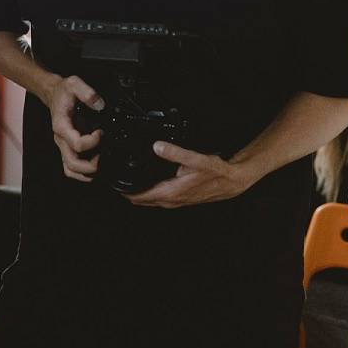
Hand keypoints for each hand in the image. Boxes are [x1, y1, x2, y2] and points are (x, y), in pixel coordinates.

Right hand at [46, 74, 103, 182]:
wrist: (53, 94)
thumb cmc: (63, 91)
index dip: (93, 142)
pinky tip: (95, 165)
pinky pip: (71, 168)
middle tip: (104, 154)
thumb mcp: (74, 83)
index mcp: (61, 126)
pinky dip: (83, 172)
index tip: (101, 132)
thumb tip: (100, 105)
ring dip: (87, 172)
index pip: (77, 144)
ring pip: (71, 170)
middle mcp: (60, 139)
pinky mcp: (67, 148)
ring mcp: (63, 146)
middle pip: (73, 164)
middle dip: (92, 164)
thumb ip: (87, 93)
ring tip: (100, 161)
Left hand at [125, 143, 258, 207]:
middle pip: (145, 201)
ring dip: (141, 196)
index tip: (114, 186)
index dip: (127, 192)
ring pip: (153, 201)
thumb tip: (157, 146)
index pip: (143, 196)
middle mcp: (173, 200)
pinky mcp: (182, 199)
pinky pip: (162, 199)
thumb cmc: (216, 172)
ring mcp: (178, 201)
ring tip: (128, 186)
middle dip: (130, 194)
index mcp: (172, 192)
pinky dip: (152, 194)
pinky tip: (150, 186)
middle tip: (116, 184)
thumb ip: (175, 153)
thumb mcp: (195, 159)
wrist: (232, 181)